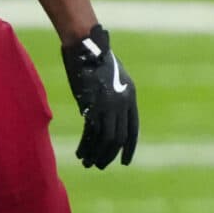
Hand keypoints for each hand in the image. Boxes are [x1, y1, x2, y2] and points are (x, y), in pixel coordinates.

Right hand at [61, 25, 139, 166]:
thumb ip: (113, 98)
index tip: (124, 161)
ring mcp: (107, 105)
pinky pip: (90, 133)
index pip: (133, 130)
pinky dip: (86, 146)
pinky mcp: (92, 105)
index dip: (129, 147)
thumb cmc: (96, 59)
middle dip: (109, 155)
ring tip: (88, 163)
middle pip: (118, 138)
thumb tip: (102, 120)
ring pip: (105, 139)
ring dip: (97, 154)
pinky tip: (80, 154)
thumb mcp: (112, 78)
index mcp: (130, 96)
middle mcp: (122, 103)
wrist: (85, 47)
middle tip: (100, 165)